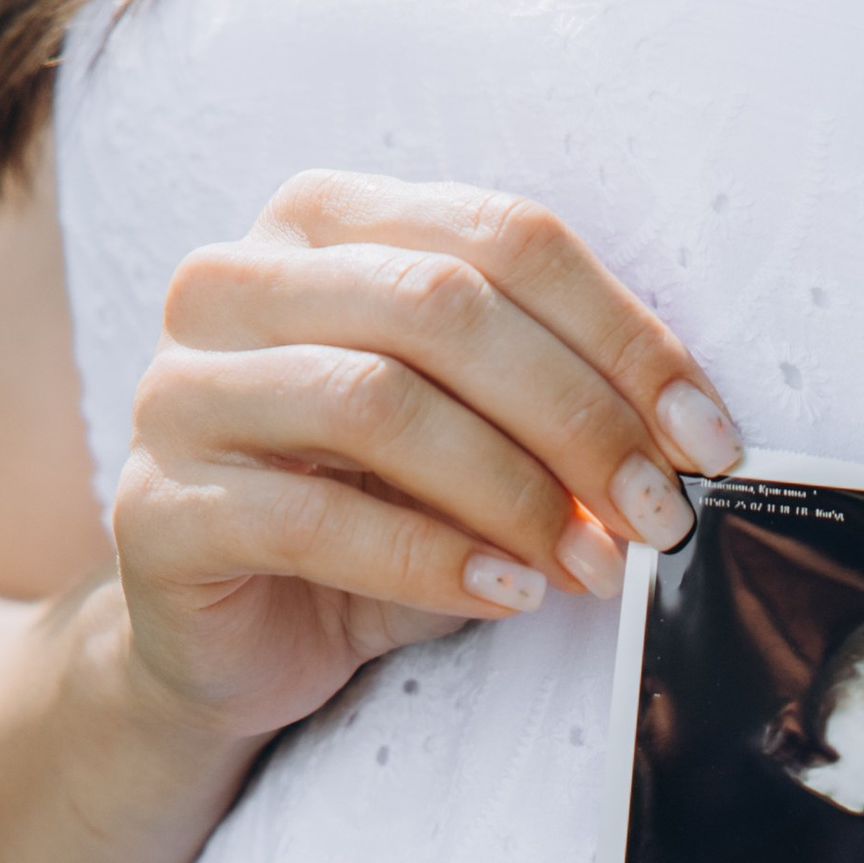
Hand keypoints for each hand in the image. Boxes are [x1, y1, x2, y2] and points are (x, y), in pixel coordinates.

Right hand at [111, 168, 740, 749]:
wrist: (238, 641)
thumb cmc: (376, 518)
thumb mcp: (481, 442)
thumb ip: (556, 414)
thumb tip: (687, 442)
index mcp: (326, 221)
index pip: (503, 236)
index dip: (623, 334)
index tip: (708, 437)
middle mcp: (234, 280)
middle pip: (443, 307)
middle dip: (578, 417)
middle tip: (661, 514)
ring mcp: (180, 389)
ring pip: (376, 402)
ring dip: (513, 492)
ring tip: (596, 567)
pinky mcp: (155, 508)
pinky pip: (312, 519)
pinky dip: (431, 560)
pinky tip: (507, 597)